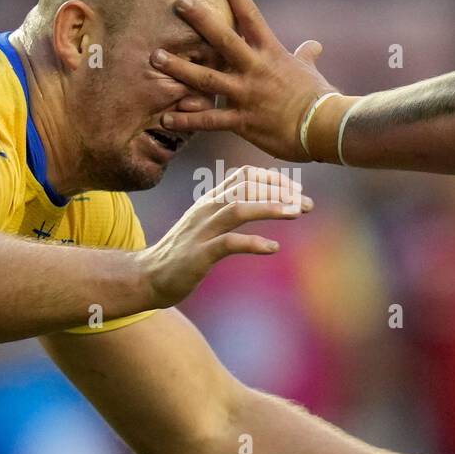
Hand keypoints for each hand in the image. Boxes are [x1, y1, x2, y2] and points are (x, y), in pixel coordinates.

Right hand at [138, 166, 312, 308]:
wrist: (147, 277)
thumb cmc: (182, 253)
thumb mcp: (206, 225)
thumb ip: (228, 211)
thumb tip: (260, 202)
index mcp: (209, 201)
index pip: (244, 176)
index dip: (273, 179)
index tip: (296, 191)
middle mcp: (206, 210)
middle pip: (246, 188)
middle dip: (280, 192)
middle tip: (307, 204)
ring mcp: (202, 231)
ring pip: (238, 209)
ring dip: (270, 208)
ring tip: (296, 213)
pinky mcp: (199, 255)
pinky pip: (229, 244)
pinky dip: (253, 243)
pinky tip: (273, 248)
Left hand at [151, 0, 339, 161]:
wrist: (325, 127)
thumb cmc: (320, 98)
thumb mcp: (311, 72)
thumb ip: (306, 56)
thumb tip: (313, 45)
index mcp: (272, 53)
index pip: (252, 17)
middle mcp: (255, 69)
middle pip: (223, 39)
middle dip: (200, 19)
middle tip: (178, 0)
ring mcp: (247, 95)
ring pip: (207, 79)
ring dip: (179, 68)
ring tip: (155, 57)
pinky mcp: (243, 121)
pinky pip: (210, 120)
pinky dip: (188, 120)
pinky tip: (167, 118)